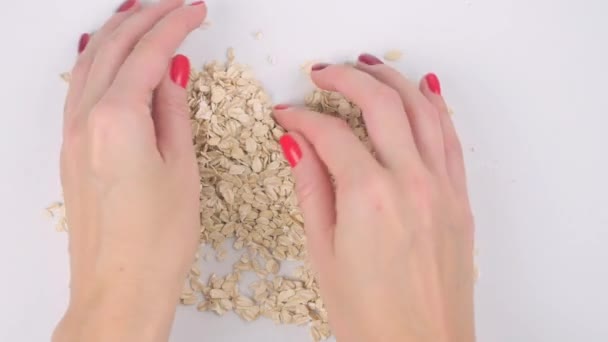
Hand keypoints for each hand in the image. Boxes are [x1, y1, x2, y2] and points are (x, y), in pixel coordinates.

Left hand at [53, 1, 205, 340]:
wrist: (119, 286)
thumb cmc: (156, 239)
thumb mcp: (181, 167)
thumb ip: (173, 111)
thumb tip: (173, 72)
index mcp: (118, 119)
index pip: (149, 53)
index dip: (176, 24)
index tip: (196, 9)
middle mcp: (86, 119)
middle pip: (114, 47)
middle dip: (146, 17)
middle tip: (176, 4)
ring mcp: (72, 133)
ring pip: (91, 62)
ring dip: (119, 32)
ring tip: (144, 13)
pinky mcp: (71, 148)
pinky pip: (81, 86)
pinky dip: (99, 60)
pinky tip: (110, 54)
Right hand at [275, 55, 474, 341]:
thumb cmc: (371, 317)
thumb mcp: (324, 252)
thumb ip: (312, 188)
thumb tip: (297, 145)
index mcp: (369, 197)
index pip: (330, 135)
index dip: (302, 118)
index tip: (287, 115)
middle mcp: (410, 182)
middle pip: (380, 104)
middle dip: (346, 79)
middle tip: (323, 74)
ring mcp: (441, 188)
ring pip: (422, 110)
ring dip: (393, 81)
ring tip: (369, 67)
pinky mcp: (459, 199)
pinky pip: (450, 138)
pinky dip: (435, 108)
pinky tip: (422, 92)